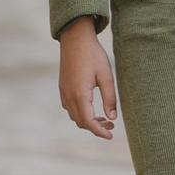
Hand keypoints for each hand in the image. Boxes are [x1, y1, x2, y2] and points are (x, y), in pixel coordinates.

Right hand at [57, 17, 118, 139]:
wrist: (75, 38)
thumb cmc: (93, 55)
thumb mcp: (106, 76)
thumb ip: (110, 98)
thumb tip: (112, 118)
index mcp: (80, 94)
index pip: (88, 122)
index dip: (100, 132)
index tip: (111, 135)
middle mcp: (69, 95)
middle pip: (81, 122)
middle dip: (96, 128)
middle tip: (111, 126)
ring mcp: (64, 92)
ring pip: (75, 116)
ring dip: (88, 121)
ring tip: (104, 118)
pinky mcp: (63, 87)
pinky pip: (70, 108)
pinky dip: (81, 113)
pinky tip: (92, 107)